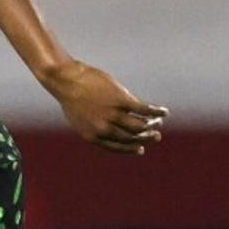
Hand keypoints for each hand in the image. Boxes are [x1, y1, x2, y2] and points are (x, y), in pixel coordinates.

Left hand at [42, 60, 167, 154]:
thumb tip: (112, 127)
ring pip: (141, 125)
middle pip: (133, 137)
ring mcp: (114, 115)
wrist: (64, 78)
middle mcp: (105, 128)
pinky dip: (157, 112)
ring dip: (153, 125)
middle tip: (155, 135)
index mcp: (93, 136)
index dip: (131, 149)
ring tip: (158, 121)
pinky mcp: (122, 100)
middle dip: (146, 137)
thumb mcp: (78, 116)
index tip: (141, 149)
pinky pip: (145, 110)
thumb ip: (94, 125)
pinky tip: (163, 112)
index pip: (117, 147)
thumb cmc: (69, 95)